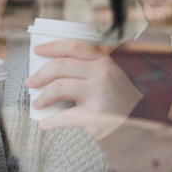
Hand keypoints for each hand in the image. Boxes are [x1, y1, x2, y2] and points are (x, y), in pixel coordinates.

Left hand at [26, 39, 142, 138]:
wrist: (141, 124)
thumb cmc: (120, 101)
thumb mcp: (110, 76)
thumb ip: (89, 70)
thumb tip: (52, 72)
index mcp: (104, 61)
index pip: (73, 47)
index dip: (52, 47)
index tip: (37, 50)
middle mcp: (102, 74)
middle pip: (61, 66)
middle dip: (40, 74)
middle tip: (31, 82)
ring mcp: (99, 94)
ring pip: (59, 88)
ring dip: (43, 96)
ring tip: (37, 103)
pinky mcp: (96, 116)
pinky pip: (65, 117)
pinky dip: (51, 121)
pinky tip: (44, 123)